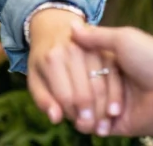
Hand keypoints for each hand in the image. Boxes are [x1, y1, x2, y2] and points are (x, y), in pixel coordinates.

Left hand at [27, 9, 123, 136]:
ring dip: (105, 109)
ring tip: (105, 123)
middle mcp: (71, 51)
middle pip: (85, 93)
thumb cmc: (43, 59)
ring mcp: (91, 48)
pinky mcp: (106, 48)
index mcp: (52, 59)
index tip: (79, 124)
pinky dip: (117, 95)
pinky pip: (115, 76)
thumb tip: (56, 119)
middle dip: (90, 116)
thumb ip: (43, 99)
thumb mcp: (35, 76)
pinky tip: (115, 110)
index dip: (73, 115)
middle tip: (94, 128)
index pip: (65, 96)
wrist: (55, 25)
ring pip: (101, 86)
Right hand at [70, 25, 152, 136]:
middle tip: (73, 99)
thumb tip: (71, 27)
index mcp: (110, 64)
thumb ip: (96, 36)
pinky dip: (94, 127)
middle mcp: (111, 85)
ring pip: (88, 111)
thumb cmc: (150, 59)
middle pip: (82, 92)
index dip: (72, 75)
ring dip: (84, 114)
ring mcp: (115, 105)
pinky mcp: (122, 124)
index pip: (81, 70)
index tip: (61, 75)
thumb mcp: (123, 39)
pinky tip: (92, 124)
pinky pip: (100, 128)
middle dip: (76, 97)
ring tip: (81, 114)